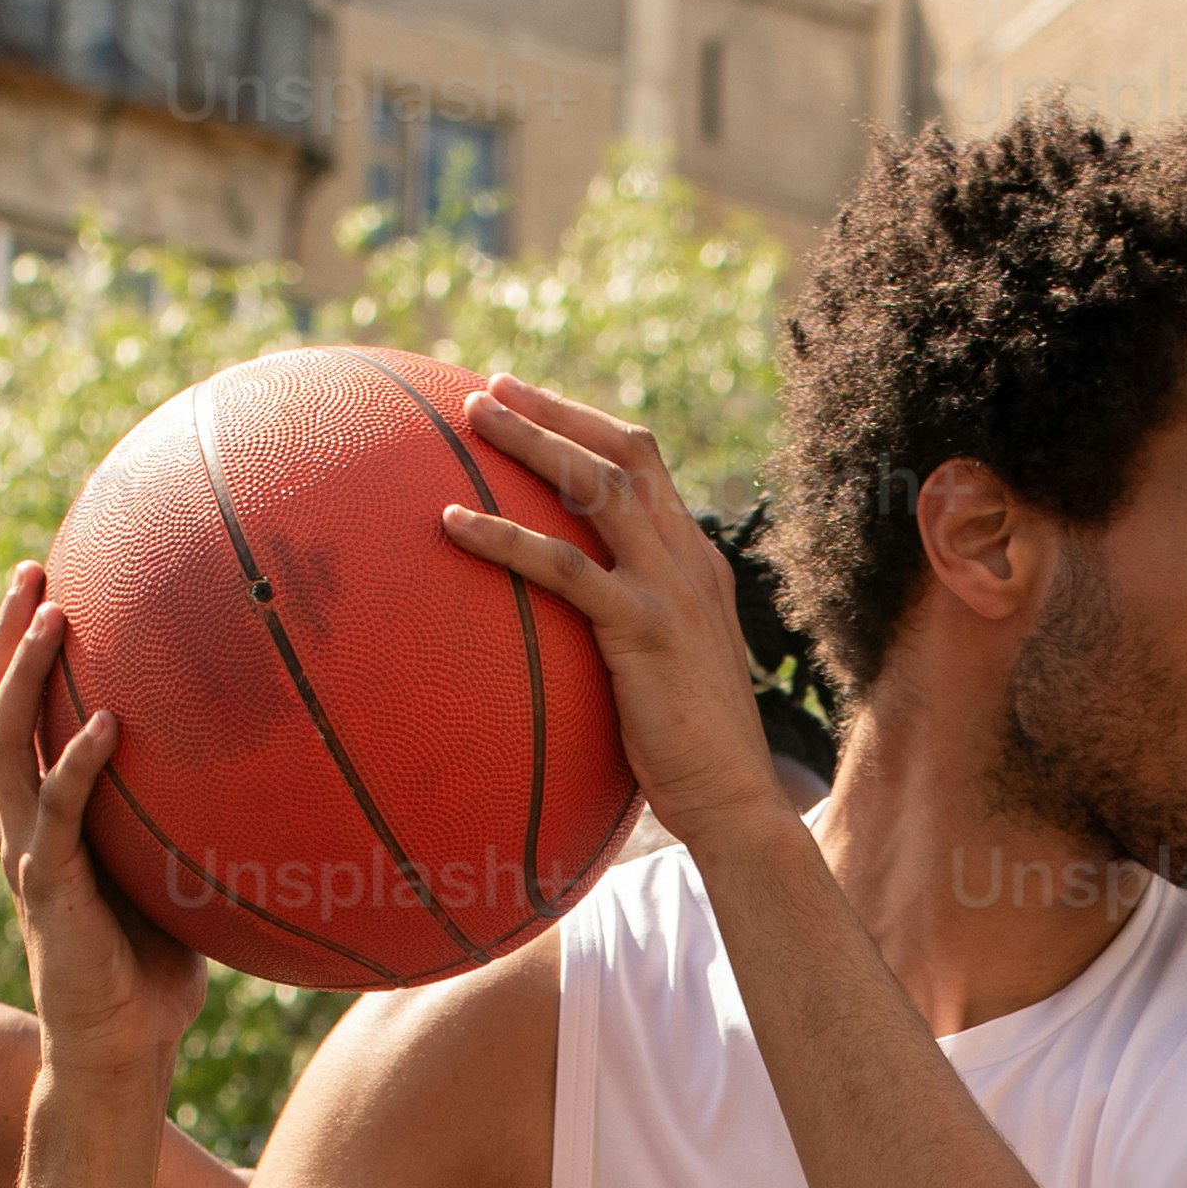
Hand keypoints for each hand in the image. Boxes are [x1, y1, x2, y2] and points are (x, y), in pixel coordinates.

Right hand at [0, 563, 194, 1096]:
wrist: (121, 1055)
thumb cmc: (156, 974)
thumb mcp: (175, 879)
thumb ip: (190, 823)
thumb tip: (269, 770)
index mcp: (40, 818)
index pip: (10, 717)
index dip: (15, 651)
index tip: (45, 584)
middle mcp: (20, 825)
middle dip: (4, 635)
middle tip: (33, 569)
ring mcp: (27, 854)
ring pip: (3, 742)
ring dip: (25, 673)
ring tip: (55, 612)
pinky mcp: (49, 890)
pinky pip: (59, 812)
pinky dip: (79, 763)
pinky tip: (109, 720)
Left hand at [440, 377, 800, 847]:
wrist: (734, 800)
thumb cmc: (690, 751)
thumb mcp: (668, 669)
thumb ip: (631, 628)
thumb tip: (569, 626)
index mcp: (696, 561)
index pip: (646, 467)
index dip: (588, 427)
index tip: (533, 406)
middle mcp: (689, 560)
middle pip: (624, 452)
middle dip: (557, 409)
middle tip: (492, 387)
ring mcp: (670, 590)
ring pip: (596, 487)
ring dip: (533, 442)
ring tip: (471, 419)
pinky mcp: (643, 629)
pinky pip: (563, 567)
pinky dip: (505, 536)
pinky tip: (452, 524)